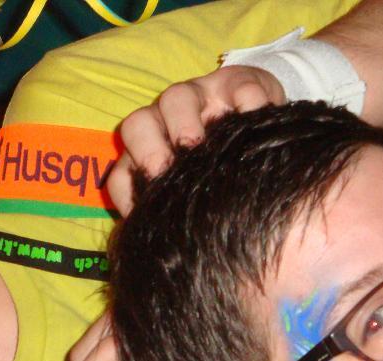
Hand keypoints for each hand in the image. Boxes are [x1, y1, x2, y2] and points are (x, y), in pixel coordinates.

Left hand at [108, 65, 284, 215]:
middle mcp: (164, 123)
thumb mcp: (194, 194)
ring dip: (182, 122)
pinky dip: (244, 104)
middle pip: (137, 125)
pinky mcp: (236, 83)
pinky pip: (236, 88)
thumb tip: (159, 254)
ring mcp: (199, 97)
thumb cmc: (220, 170)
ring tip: (199, 146)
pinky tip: (252, 121)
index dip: (126, 189)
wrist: (261, 126)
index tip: (143, 209)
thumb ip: (175, 215)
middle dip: (145, 148)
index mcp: (147, 154)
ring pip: (175, 98)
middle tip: (164, 170)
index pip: (122, 171)